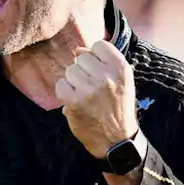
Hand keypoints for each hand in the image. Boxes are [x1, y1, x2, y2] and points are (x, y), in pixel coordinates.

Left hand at [56, 38, 138, 157]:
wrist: (116, 140)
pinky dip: (65, 93)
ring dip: (73, 82)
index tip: (96, 68)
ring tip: (84, 94)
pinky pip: (61, 85)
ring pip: (70, 70)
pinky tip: (75, 101)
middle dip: (82, 69)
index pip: (99, 45)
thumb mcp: (122, 82)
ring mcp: (89, 89)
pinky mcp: (74, 101)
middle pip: (82, 57)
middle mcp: (106, 76)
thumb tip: (78, 50)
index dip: (94, 55)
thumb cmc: (118, 108)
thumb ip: (104, 63)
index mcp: (121, 69)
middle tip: (90, 85)